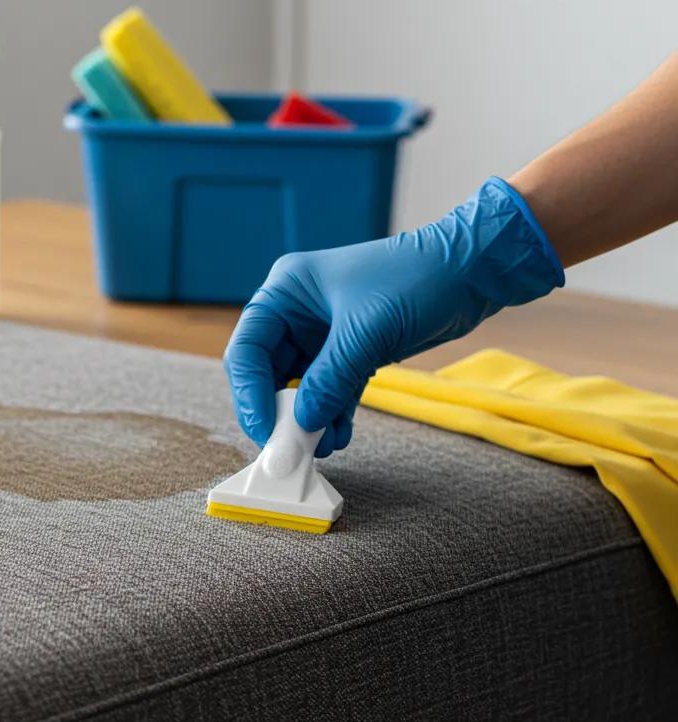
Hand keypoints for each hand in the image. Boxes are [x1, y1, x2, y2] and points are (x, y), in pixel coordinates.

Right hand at [223, 177, 563, 455]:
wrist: (473, 270)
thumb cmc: (418, 279)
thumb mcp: (366, 332)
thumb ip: (328, 382)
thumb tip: (300, 428)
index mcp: (287, 291)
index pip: (248, 350)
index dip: (249, 394)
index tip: (264, 432)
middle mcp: (296, 313)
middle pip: (266, 374)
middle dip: (279, 414)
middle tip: (288, 450)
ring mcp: (321, 335)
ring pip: (297, 389)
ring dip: (306, 420)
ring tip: (321, 447)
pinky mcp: (347, 352)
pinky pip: (326, 392)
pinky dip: (330, 416)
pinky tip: (339, 436)